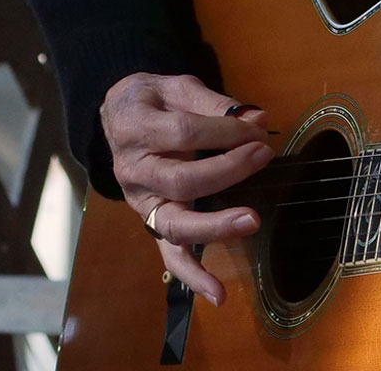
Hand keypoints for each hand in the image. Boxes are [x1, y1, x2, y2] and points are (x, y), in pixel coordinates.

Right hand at [100, 72, 273, 305]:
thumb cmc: (152, 101)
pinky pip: (169, 255)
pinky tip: (218, 294)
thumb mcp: (176, 87)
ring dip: (215, 226)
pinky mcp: (151, 223)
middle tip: (263, 155)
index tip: (257, 128)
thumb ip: (214, 103)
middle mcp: (132, 170)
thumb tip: (257, 119)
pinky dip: (192, 277)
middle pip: (181, 179)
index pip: (184, 133)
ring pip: (173, 223)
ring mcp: (140, 202)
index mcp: (135, 128)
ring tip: (251, 221)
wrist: (117, 116)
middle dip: (228, 169)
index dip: (225, 132)